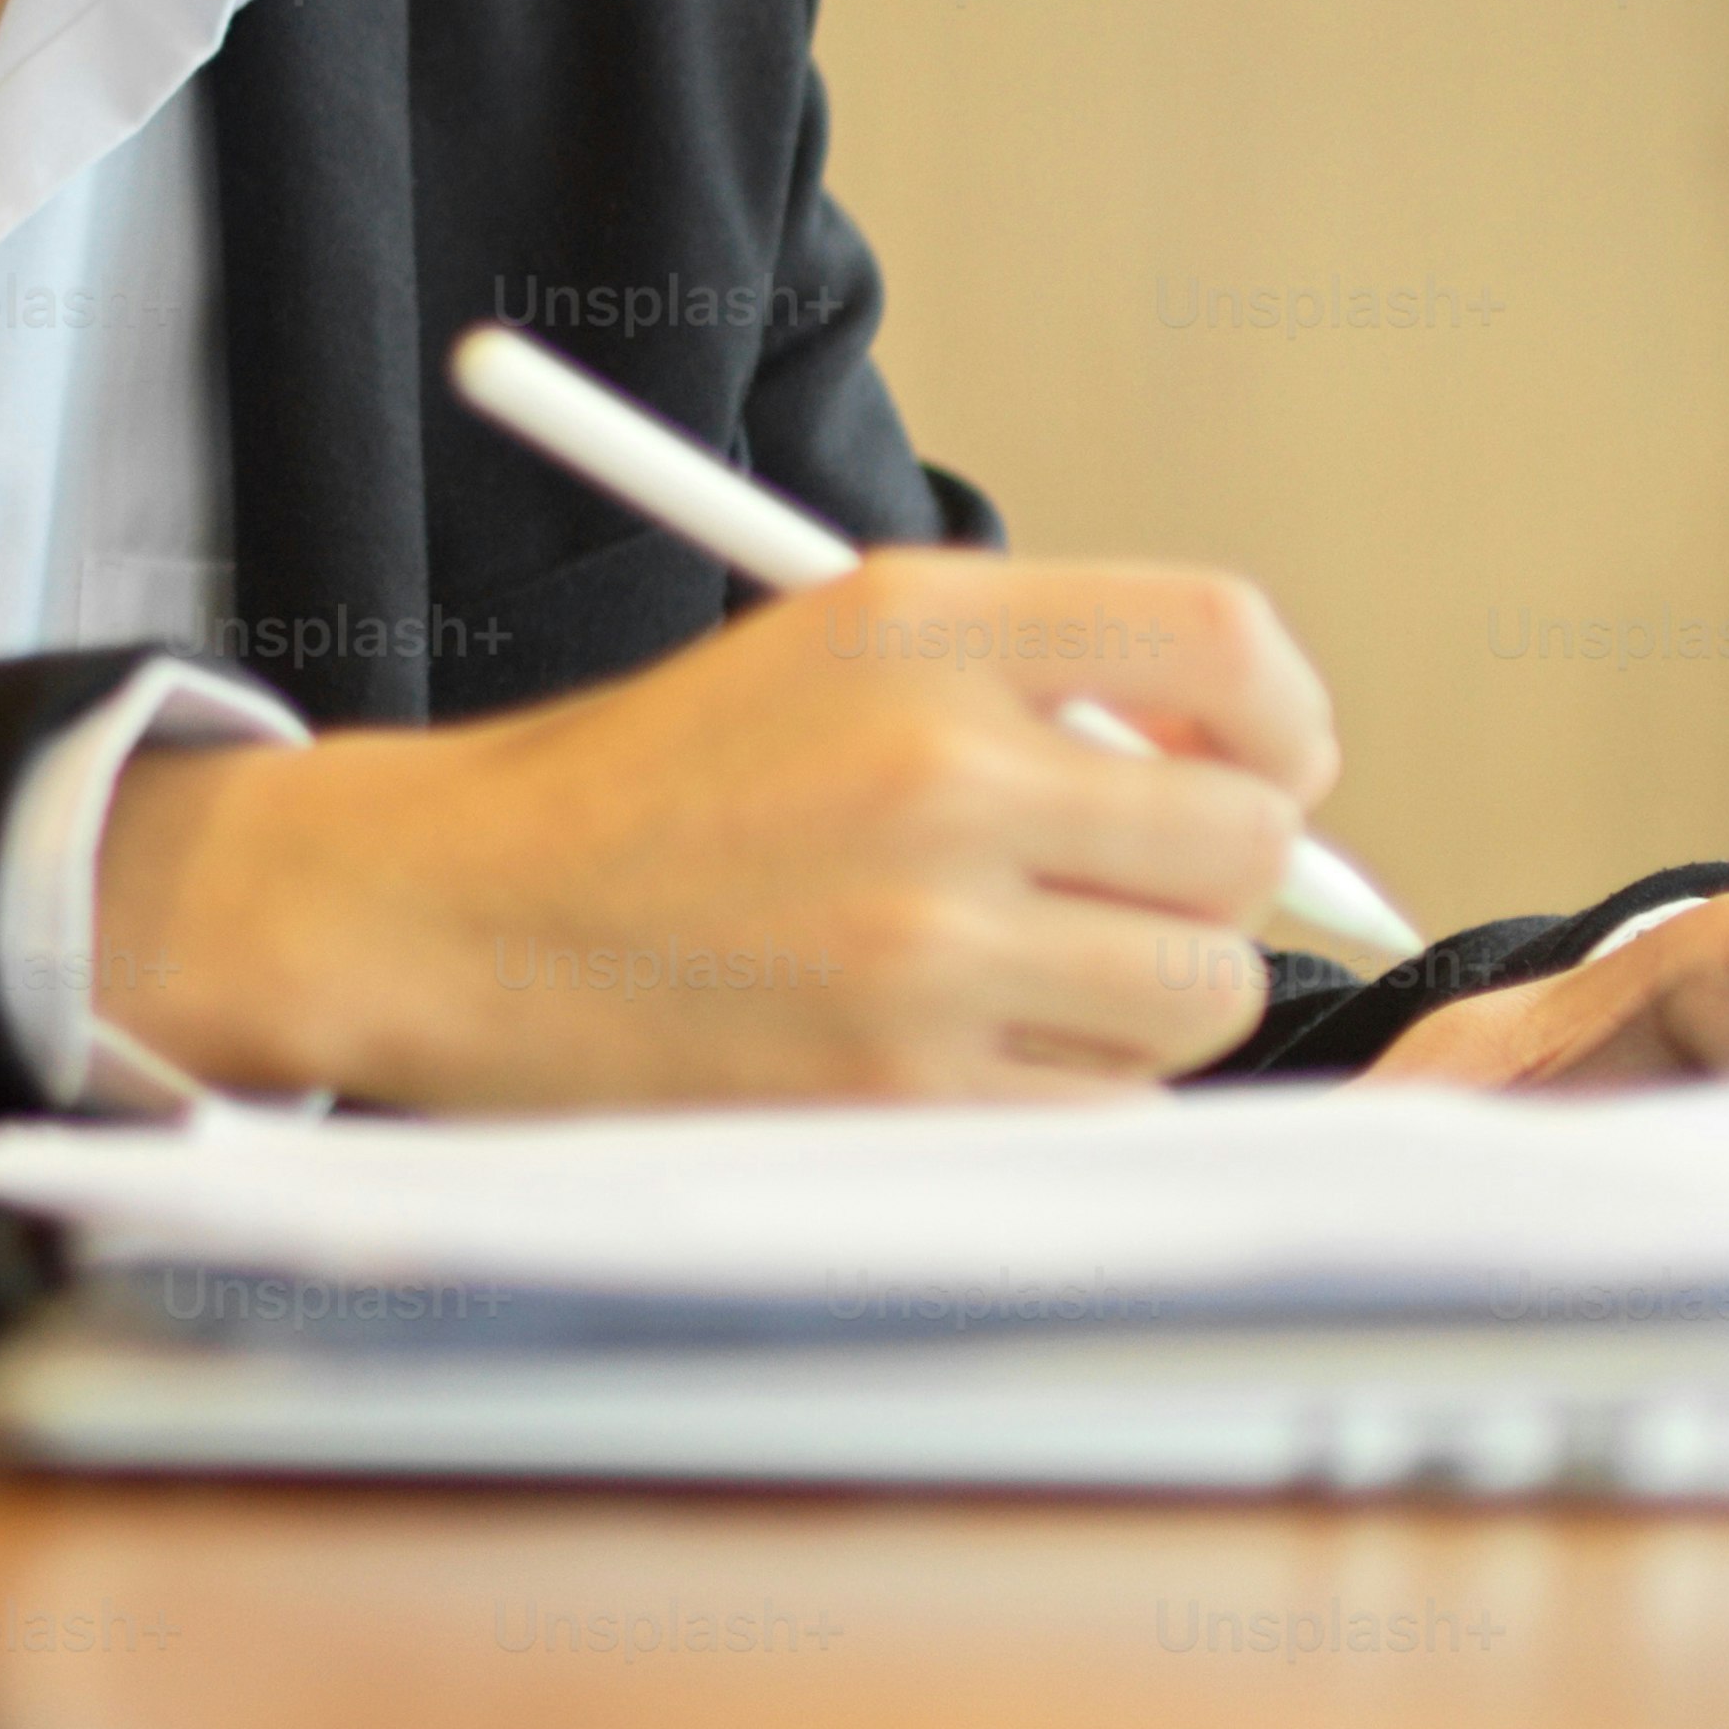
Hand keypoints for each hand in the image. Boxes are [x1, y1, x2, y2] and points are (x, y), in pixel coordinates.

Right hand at [95, 550, 1323, 1109]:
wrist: (448, 915)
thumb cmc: (637, 793)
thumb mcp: (814, 654)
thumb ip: (1025, 685)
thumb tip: (1259, 789)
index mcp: (909, 625)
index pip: (1220, 639)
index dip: (1280, 717)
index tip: (1261, 764)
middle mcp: (932, 765)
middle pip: (1247, 837)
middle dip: (1216, 880)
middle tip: (1126, 895)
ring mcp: (922, 937)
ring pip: (1204, 990)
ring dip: (1144, 998)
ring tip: (1012, 977)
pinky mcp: (901, 1085)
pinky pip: (1110, 1103)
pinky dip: (1066, 1090)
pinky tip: (954, 1048)